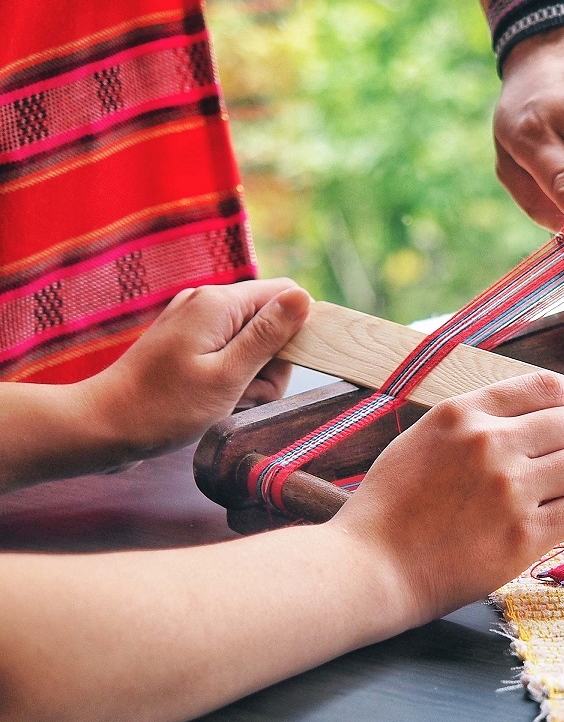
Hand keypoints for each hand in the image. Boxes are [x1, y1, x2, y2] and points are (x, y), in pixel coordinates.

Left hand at [83, 278, 311, 460]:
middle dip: (272, 363)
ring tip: (225, 401)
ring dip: (252, 376)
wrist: (103, 427)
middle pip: (271, 323)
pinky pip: (229, 354)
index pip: (286, 294)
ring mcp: (194, 323)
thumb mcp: (227, 375)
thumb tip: (303, 297)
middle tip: (244, 392)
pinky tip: (213, 399)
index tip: (284, 368)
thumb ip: (267, 335)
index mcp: (218, 304)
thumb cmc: (164, 408)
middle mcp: (206, 303)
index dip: (299, 329)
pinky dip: (231, 378)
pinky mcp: (187, 343)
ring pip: (253, 343)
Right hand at [332, 372, 563, 622]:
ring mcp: (510, 490)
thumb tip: (539, 414)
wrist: (371, 567)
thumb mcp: (426, 438)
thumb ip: (478, 420)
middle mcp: (490, 444)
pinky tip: (553, 522)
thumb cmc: (393, 506)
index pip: (548, 385)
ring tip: (561, 493)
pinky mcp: (523, 536)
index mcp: (465, 413)